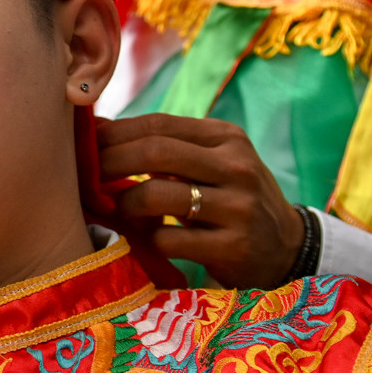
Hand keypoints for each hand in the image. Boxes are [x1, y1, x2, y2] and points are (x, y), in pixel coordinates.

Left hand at [96, 114, 306, 288]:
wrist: (286, 247)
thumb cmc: (232, 199)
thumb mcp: (211, 163)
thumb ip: (165, 147)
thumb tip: (96, 130)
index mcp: (227, 138)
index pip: (158, 125)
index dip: (114, 134)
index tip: (85, 146)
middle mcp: (237, 167)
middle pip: (154, 153)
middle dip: (110, 163)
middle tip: (86, 177)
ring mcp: (239, 207)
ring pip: (157, 195)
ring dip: (126, 203)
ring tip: (119, 209)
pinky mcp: (234, 247)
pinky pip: (169, 239)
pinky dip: (150, 240)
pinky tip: (151, 240)